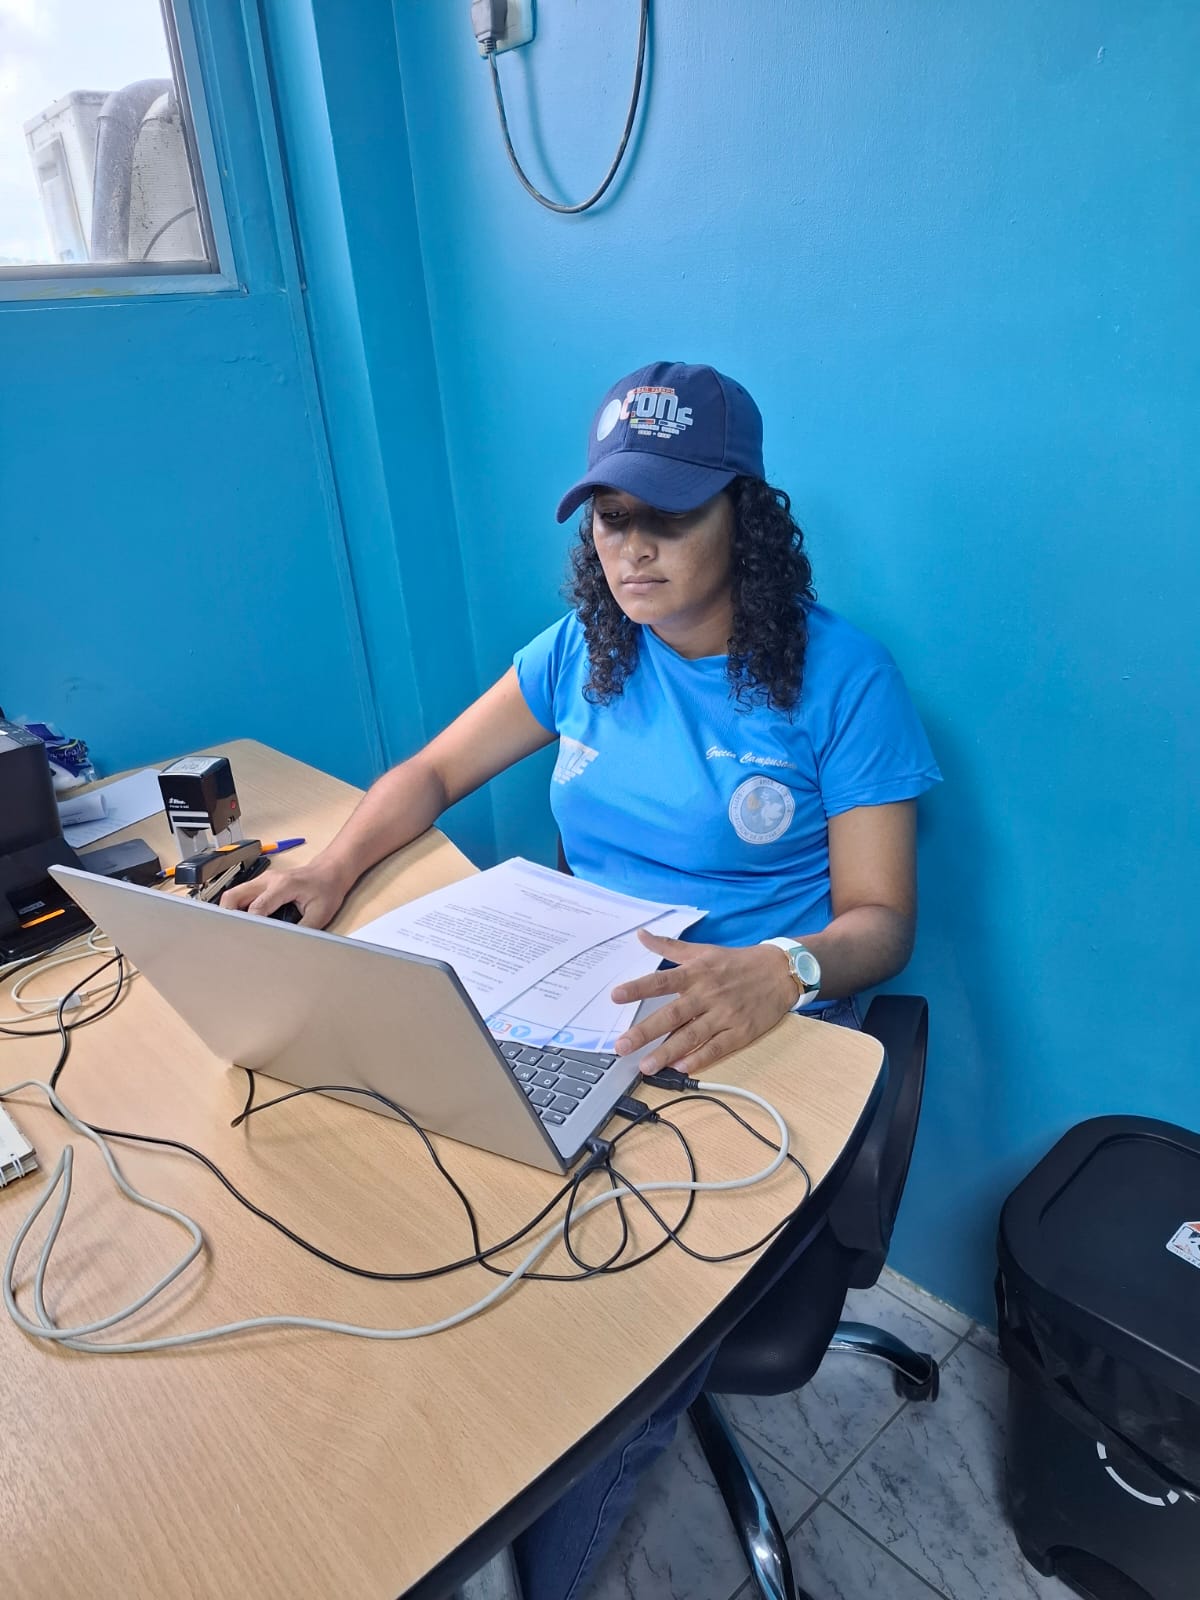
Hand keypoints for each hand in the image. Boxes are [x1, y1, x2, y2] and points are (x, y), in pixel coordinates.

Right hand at [217, 860, 346, 928]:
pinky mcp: (262, 883)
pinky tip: (244, 922)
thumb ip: (302, 930)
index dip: (249, 925)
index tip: (245, 939)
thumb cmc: (327, 889)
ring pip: (234, 894)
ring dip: (231, 912)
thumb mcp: (320, 914)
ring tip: (236, 930)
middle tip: (231, 935)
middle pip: (234, 896)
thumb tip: (286, 946)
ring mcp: (263, 880)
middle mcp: (269, 880)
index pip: (256, 907)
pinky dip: (238, 908)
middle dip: (228, 916)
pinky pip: (242, 894)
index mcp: (283, 885)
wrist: (330, 871)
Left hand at [610, 930, 798, 1075]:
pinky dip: (700, 1058)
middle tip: (622, 1046)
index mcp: (696, 973)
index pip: (662, 980)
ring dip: (668, 1052)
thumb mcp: (703, 950)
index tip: (615, 996)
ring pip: (692, 1035)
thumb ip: (669, 946)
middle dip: (646, 1031)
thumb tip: (640, 934)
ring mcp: (725, 1014)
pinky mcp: (741, 1031)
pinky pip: (718, 1047)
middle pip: (673, 1014)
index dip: (639, 988)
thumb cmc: (736, 962)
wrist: (780, 971)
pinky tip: (682, 1068)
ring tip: (646, 1066)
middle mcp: (708, 994)